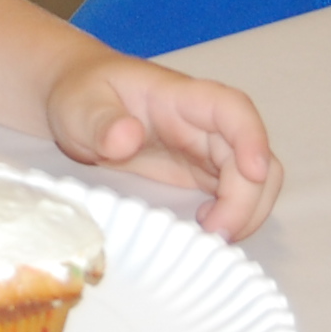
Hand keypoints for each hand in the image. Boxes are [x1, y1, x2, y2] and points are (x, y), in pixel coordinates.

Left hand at [40, 47, 283, 241]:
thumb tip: (127, 138)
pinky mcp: (200, 171)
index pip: (231, 108)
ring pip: (252, 177)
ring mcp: (205, 147)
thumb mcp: (79, 106)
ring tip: (213, 236)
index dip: (251, 138)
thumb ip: (101, 121)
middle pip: (250, 154)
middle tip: (217, 233)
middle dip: (247, 196)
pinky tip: (205, 229)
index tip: (254, 172)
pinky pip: (234, 192)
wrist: (76, 100)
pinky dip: (233, 214)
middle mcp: (202, 122)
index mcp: (179, 97)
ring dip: (246, 210)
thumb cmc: (80, 95)